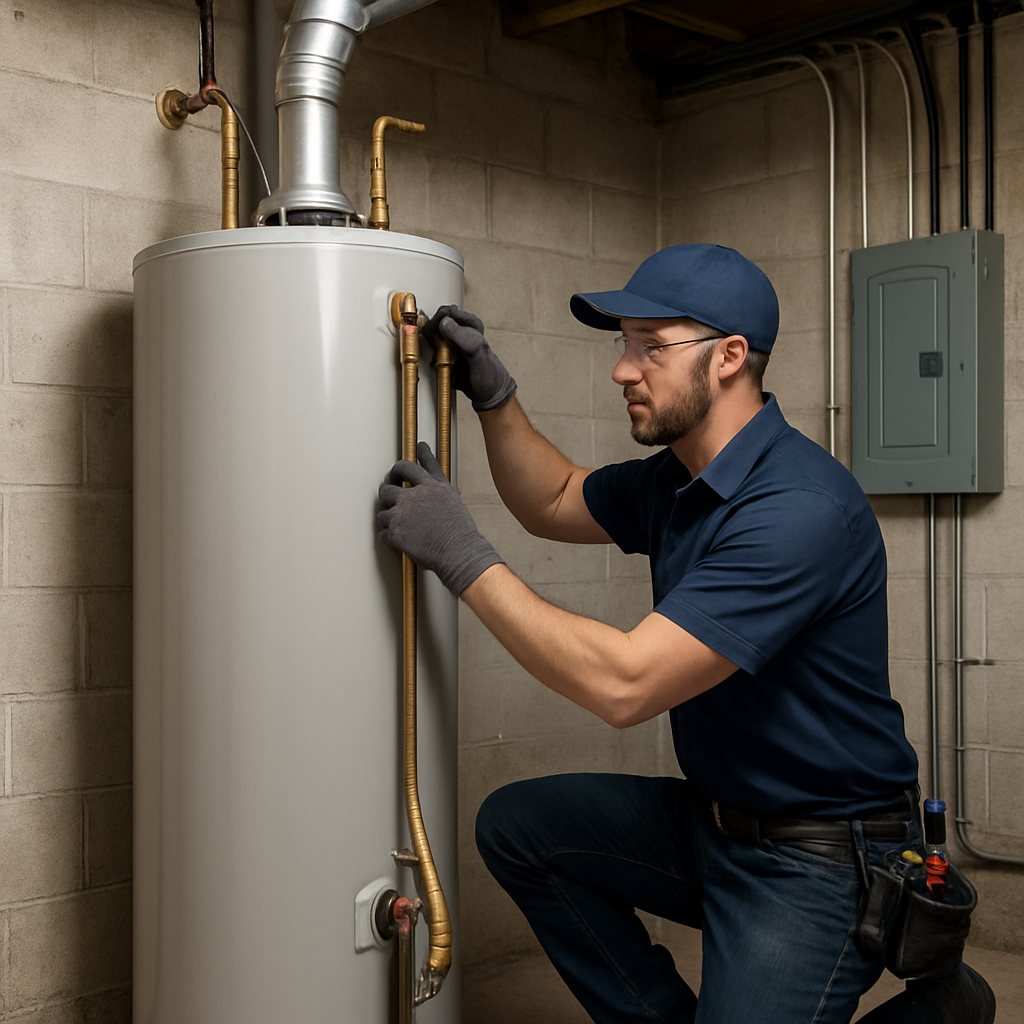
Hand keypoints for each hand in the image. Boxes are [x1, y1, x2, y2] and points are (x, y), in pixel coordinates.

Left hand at [377, 441, 503, 595]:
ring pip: (382, 514)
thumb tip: (439, 483)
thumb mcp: (454, 500)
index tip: (401, 465)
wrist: (459, 551)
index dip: (400, 467)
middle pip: (387, 487)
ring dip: (388, 520)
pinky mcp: (395, 533)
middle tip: (388, 496)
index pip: (409, 467)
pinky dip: (389, 538)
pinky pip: (382, 533)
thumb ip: (441, 487)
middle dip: (386, 492)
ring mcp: (402, 514)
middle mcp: (414, 496)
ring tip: (399, 526)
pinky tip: (400, 540)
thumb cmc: (461, 531)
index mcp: (430, 486)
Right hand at [422, 305, 516, 411]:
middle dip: (431, 335)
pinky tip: (438, 366)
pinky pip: (431, 352)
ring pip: (431, 337)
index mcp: (470, 324)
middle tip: (437, 348)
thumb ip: (462, 336)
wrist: (489, 394)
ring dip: (430, 347)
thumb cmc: (488, 373)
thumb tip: (444, 322)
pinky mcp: (446, 356)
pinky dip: (430, 358)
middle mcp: (460, 331)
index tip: (434, 334)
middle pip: (435, 323)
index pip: (446, 313)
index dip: (437, 321)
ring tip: (440, 359)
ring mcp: (452, 343)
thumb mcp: (477, 353)